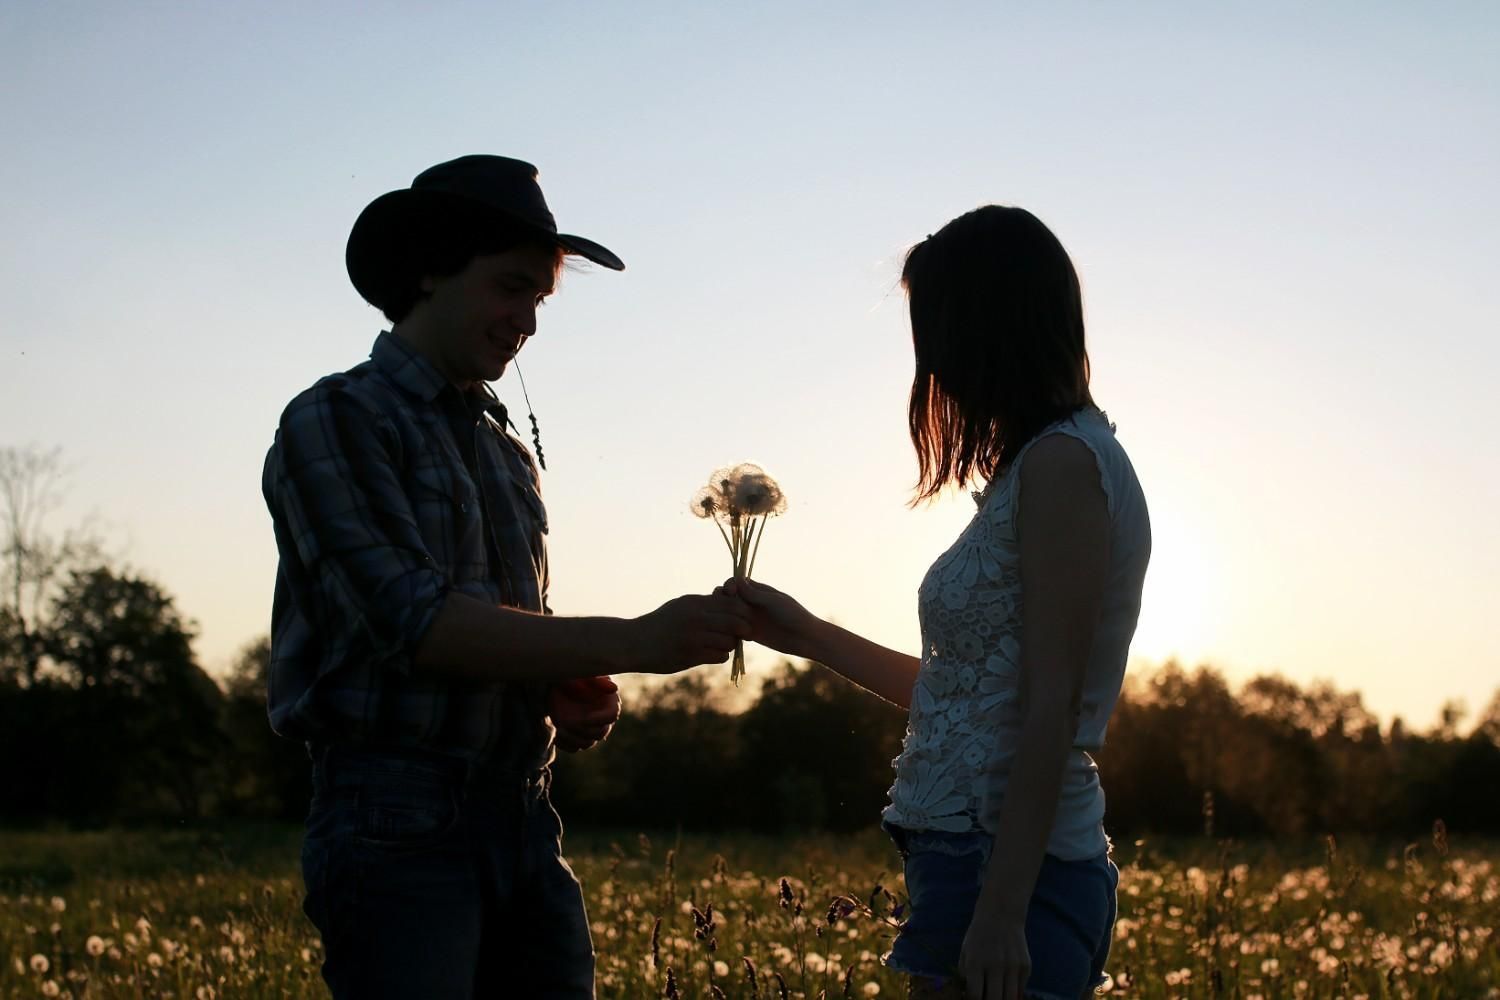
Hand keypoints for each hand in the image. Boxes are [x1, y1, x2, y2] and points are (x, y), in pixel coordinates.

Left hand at [548, 675, 620, 752]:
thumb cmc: (572, 675)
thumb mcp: (582, 674)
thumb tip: (614, 688)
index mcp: (607, 702)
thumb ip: (596, 680)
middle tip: (566, 722)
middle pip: (600, 733)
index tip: (584, 718)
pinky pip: (573, 748)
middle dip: (583, 730)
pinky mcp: (575, 735)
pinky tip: (556, 734)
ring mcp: (588, 729)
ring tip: (559, 729)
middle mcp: (600, 718)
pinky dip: (565, 744)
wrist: (556, 683)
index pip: (612, 716)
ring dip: (573, 738)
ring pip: (587, 743)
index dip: (599, 720)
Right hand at [630, 593, 752, 673]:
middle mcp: (696, 618)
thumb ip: (704, 604)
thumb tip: (730, 600)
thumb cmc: (660, 623)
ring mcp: (693, 637)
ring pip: (730, 641)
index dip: (743, 611)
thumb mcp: (681, 606)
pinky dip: (721, 655)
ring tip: (722, 643)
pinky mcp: (690, 656)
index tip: (741, 617)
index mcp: (695, 602)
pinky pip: (720, 656)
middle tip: (741, 633)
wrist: (634, 643)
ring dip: (731, 644)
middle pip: (736, 622)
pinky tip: (712, 653)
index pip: (732, 603)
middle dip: (743, 629)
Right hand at [719, 578, 820, 658]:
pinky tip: (733, 633)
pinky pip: (733, 628)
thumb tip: (737, 580)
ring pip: (729, 613)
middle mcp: (751, 602)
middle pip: (728, 597)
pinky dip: (729, 629)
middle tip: (725, 609)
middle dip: (723, 601)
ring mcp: (750, 617)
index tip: (730, 592)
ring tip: (728, 622)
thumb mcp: (774, 602)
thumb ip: (755, 594)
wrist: (804, 638)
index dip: (729, 586)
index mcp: (758, 590)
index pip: (736, 583)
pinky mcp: (749, 633)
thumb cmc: (793, 615)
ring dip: (725, 616)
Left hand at [957, 905, 1029, 999]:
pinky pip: (1020, 990)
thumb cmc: (979, 936)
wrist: (1001, 914)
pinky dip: (1013, 992)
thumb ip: (964, 976)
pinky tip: (1006, 987)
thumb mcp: (965, 952)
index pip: (975, 995)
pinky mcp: (1026, 966)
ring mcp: (1013, 966)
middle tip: (986, 998)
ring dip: (1003, 999)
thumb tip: (967, 997)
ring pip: (1010, 998)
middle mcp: (995, 965)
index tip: (973, 999)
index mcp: (976, 962)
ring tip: (997, 994)